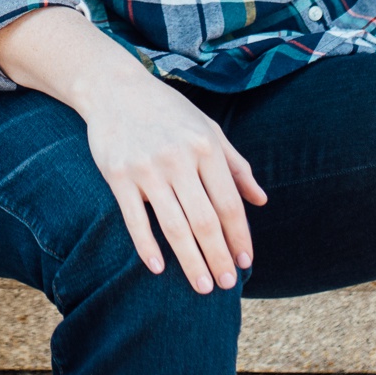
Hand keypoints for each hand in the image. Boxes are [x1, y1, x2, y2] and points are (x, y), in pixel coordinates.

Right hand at [75, 61, 267, 293]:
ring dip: (190, 261)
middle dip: (219, 257)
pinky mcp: (118, 175)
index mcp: (205, 146)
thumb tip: (260, 200)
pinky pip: (135, 219)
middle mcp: (178, 158)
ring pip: (174, 226)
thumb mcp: (208, 129)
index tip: (246, 262)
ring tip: (203, 286)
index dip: (239, 236)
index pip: (229, 203)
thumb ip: (236, 165)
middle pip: (205, 221)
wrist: (114, 88)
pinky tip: (158, 268)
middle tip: (227, 285)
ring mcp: (147, 168)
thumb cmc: (168, 111)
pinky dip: (147, 246)